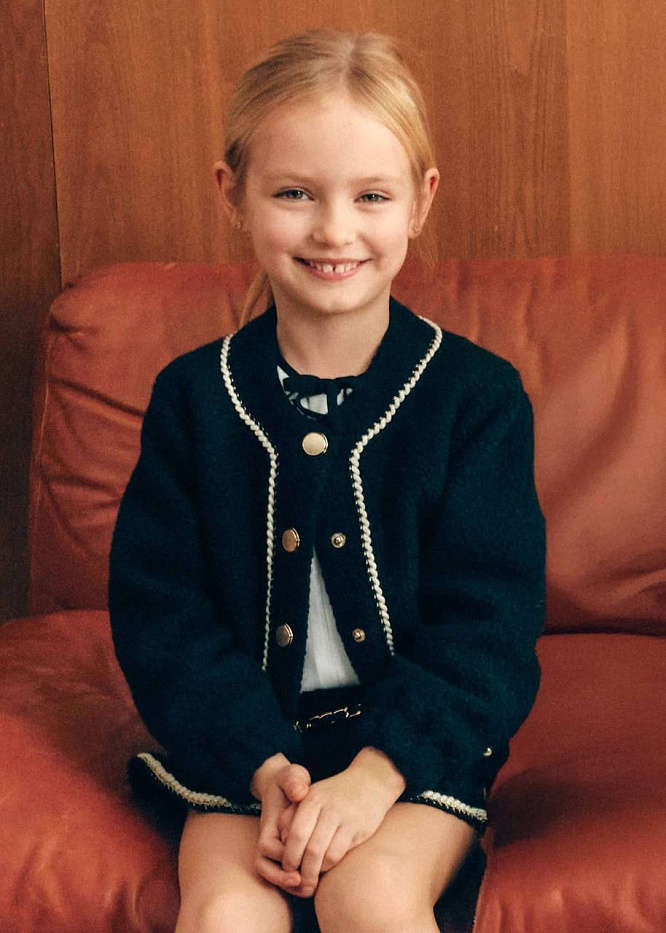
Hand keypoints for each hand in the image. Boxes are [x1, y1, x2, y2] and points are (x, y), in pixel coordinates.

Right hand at [254, 761, 312, 894]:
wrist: (289, 785)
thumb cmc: (291, 780)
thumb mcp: (292, 775)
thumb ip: (294, 780)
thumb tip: (299, 793)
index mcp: (269, 823)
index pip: (267, 846)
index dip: (281, 855)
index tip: (296, 862)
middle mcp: (269, 838)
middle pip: (265, 867)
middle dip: (282, 879)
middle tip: (304, 883)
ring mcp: (275, 848)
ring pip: (273, 875)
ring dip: (289, 886)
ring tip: (310, 890)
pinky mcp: (285, 853)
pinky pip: (284, 875)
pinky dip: (295, 884)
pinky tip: (313, 886)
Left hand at [277, 766, 395, 897]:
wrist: (369, 782)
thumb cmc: (333, 795)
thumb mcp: (311, 797)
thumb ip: (292, 815)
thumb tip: (281, 841)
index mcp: (312, 799)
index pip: (295, 833)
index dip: (289, 855)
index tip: (286, 868)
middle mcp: (328, 807)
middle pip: (310, 848)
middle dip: (301, 870)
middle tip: (298, 881)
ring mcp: (345, 818)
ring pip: (325, 855)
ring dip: (315, 872)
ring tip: (310, 879)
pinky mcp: (359, 829)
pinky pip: (339, 854)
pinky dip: (329, 866)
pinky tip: (326, 867)